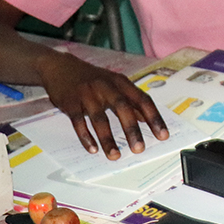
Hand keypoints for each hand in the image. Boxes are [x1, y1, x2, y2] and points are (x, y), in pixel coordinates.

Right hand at [35, 53, 167, 159]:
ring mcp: (87, 94)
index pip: (142, 100)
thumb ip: (131, 100)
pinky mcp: (70, 103)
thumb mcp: (115, 84)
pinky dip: (86, 137)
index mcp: (120, 82)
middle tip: (139, 149)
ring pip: (99, 119)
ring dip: (108, 139)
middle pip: (122, 108)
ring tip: (115, 155)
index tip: (163, 135)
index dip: (154, 118)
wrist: (60, 67)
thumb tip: (148, 119)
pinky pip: (79, 122)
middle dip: (132, 130)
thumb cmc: (92, 79)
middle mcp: (105, 86)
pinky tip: (93, 149)